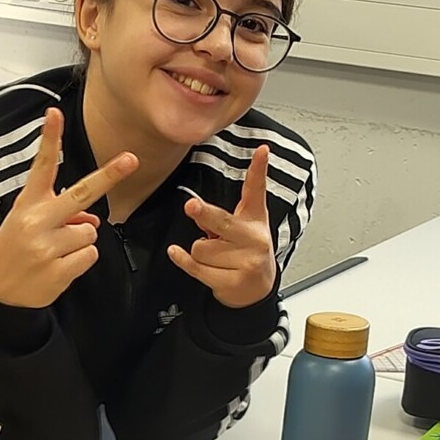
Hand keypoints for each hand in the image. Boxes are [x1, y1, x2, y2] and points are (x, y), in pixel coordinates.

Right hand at [0, 108, 137, 308]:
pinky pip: (89, 255)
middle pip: (82, 193)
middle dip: (109, 176)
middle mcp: (37, 221)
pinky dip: (80, 261)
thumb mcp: (27, 225)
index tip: (54, 113)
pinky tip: (58, 267)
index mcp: (27, 204)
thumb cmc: (14, 251)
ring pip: (89, 231)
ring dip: (80, 242)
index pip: (40, 167)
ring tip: (54, 252)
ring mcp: (47, 246)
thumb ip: (60, 215)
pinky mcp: (57, 270)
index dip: (49, 139)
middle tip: (131, 159)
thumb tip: (93, 220)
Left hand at [169, 144, 277, 307]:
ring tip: (215, 257)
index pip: (257, 189)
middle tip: (192, 206)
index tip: (262, 150)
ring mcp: (247, 261)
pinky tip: (177, 253)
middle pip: (221, 221)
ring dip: (199, 252)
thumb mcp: (239, 228)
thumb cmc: (245, 252)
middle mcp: (254, 237)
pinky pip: (196, 267)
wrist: (257, 289)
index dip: (259, 169)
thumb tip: (196, 210)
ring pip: (201, 248)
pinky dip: (183, 261)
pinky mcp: (234, 281)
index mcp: (255, 218)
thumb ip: (217, 217)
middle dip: (204, 214)